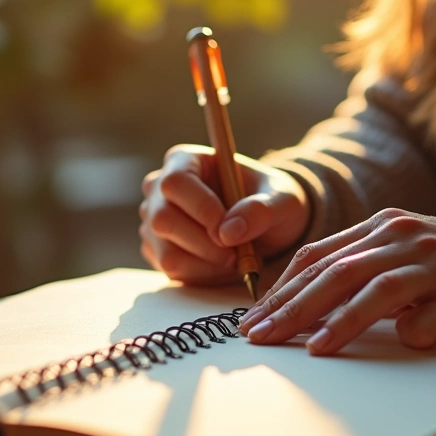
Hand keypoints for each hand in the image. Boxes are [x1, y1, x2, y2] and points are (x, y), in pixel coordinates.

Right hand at [139, 144, 309, 283]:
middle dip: (204, 245)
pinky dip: (202, 275)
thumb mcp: (282, 201)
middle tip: (237, 254)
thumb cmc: (272, 203)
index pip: (176, 182)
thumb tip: (228, 233)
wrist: (267, 226)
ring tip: (236, 259)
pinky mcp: (157, 249)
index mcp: (185, 160)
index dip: (201, 209)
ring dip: (207, 264)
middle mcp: (160, 188)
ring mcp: (153, 220)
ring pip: (166, 251)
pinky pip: (171, 269)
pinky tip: (223, 266)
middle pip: (163, 219)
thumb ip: (261, 210)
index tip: (230, 232)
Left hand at [238, 208, 435, 352]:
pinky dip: (414, 331)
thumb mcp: (408, 255)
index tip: (252, 319)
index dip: (281, 288)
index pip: (318, 256)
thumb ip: (364, 268)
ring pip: (376, 288)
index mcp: (383, 226)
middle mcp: (404, 237)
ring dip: (340, 319)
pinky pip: (433, 313)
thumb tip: (308, 304)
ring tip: (312, 349)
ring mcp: (435, 261)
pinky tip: (403, 344)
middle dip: (292, 307)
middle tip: (259, 337)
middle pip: (336, 271)